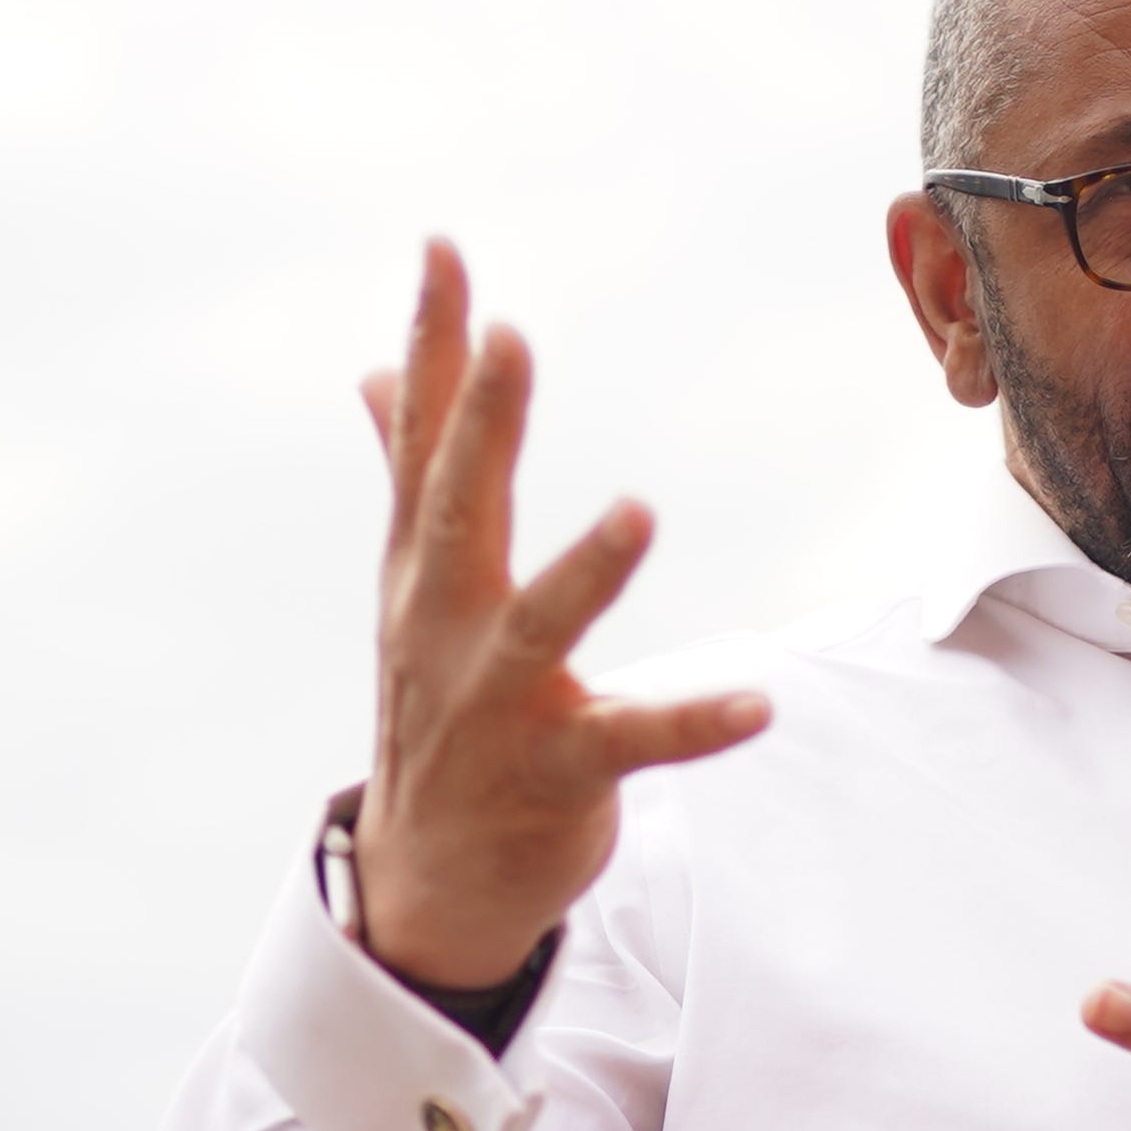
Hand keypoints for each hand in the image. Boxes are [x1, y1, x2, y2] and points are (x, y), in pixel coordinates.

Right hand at [349, 242, 770, 988]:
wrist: (427, 878)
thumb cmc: (435, 709)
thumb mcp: (410, 589)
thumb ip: (407, 473)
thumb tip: (374, 371)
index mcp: (422, 572)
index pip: (423, 443)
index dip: (432, 348)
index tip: (443, 252)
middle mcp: (448, 627)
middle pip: (462, 514)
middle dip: (482, 428)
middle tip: (508, 339)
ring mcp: (499, 703)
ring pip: (544, 627)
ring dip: (588, 572)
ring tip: (637, 509)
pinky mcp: (560, 773)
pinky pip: (632, 744)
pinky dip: (691, 724)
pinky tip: (756, 705)